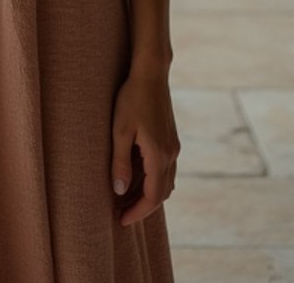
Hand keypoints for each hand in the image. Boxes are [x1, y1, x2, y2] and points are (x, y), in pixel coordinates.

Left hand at [110, 68, 179, 226]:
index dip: (137, 212)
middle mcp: (171, 154)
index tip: (121, 220)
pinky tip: (138, 177)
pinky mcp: (171, 139)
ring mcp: (173, 146)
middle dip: (142, 207)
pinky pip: (166, 169)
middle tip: (121, 213)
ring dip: (148, 194)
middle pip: (161, 193)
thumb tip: (120, 191)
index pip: (152, 197)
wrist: (151, 73)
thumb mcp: (120, 131)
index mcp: (159, 155)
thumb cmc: (132, 99)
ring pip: (166, 182)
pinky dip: (153, 180)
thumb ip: (121, 162)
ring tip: (126, 198)